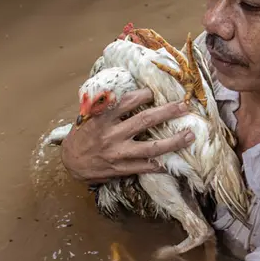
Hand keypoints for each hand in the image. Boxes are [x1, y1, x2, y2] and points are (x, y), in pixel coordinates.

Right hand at [60, 88, 194, 183]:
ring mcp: (117, 153)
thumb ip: (106, 106)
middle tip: (184, 106)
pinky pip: (144, 167)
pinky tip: (174, 163)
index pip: (126, 102)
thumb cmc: (82, 135)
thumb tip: (129, 92)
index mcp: (102, 118)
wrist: (70, 162)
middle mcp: (111, 135)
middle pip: (144, 121)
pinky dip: (160, 166)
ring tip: (189, 136)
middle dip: (167, 112)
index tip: (155, 91)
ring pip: (150, 147)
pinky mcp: (121, 169)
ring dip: (173, 142)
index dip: (144, 95)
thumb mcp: (88, 116)